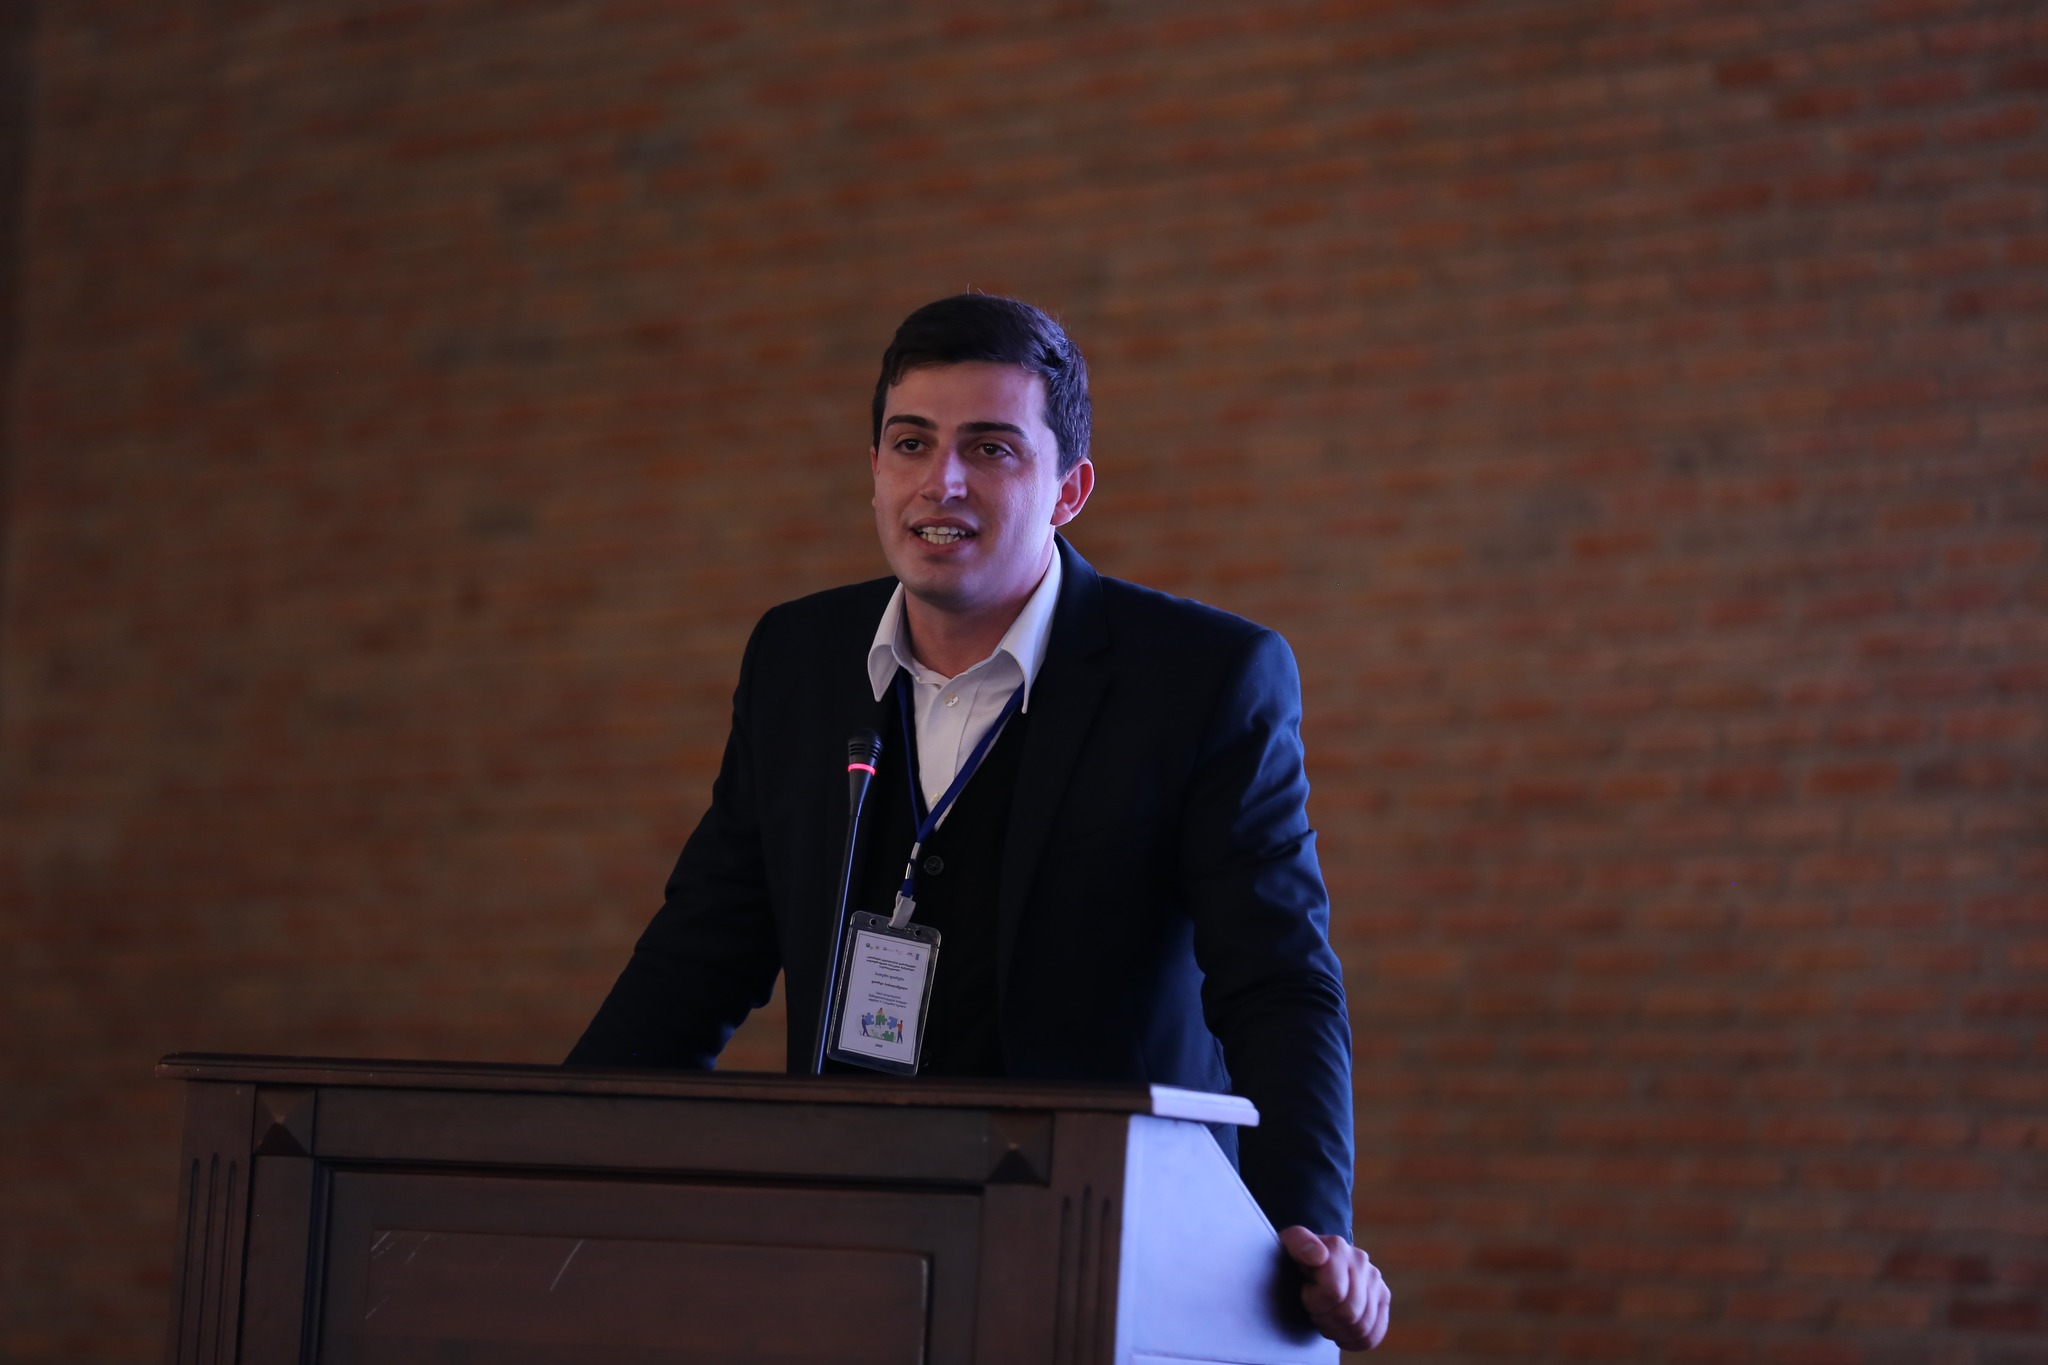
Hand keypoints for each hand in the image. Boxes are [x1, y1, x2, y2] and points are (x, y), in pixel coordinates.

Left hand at [1279, 1226, 1389, 1350]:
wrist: (1311, 1257)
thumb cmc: (1296, 1256)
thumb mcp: (1288, 1244)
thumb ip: (1298, 1243)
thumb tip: (1319, 1256)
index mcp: (1338, 1248)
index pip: (1333, 1293)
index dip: (1314, 1302)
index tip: (1305, 1292)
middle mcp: (1360, 1261)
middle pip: (1349, 1313)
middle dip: (1325, 1319)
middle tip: (1314, 1311)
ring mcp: (1374, 1279)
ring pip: (1362, 1326)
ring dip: (1338, 1331)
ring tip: (1325, 1320)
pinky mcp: (1382, 1296)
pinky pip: (1375, 1332)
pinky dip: (1356, 1341)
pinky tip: (1342, 1335)